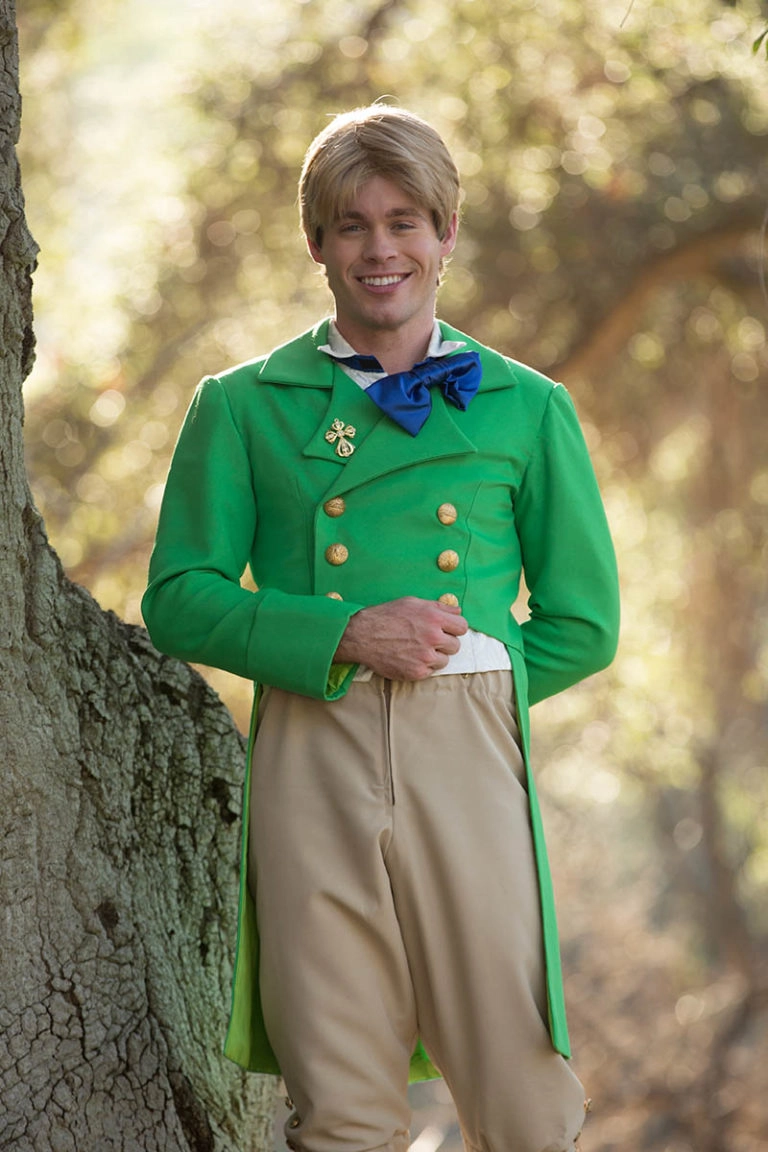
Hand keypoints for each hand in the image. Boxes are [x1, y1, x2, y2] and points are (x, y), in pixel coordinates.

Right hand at [335, 596, 467, 680]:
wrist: (363, 635)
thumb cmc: (386, 616)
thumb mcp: (412, 602)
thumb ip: (438, 607)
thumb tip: (458, 611)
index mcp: (434, 618)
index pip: (462, 626)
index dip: (454, 628)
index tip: (446, 630)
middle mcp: (433, 637)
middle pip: (456, 646)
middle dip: (445, 643)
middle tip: (429, 640)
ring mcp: (425, 657)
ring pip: (445, 660)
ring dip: (435, 656)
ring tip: (417, 649)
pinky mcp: (417, 672)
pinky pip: (431, 671)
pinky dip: (423, 666)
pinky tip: (410, 657)